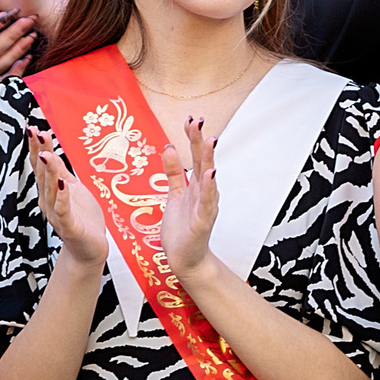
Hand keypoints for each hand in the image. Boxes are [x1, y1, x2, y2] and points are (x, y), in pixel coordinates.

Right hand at [27, 126, 109, 269]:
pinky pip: (63, 211)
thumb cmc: (82, 218)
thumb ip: (61, 173)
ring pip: (51, 190)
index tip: (32, 128)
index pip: (41, 166)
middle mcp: (49, 201)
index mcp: (50, 191)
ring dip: (49, 172)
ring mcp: (58, 214)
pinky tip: (62, 184)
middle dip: (39, 153)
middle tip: (35, 132)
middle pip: (42, 174)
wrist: (89, 248)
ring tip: (47, 154)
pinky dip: (62, 197)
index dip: (37, 148)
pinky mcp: (70, 227)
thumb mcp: (73, 189)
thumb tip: (49, 152)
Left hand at [159, 115, 221, 283]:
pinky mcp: (202, 221)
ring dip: (209, 159)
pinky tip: (210, 175)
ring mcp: (205, 206)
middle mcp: (203, 192)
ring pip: (207, 178)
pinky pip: (206, 202)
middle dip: (200, 141)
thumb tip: (168, 148)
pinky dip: (209, 188)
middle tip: (198, 121)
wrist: (186, 259)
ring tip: (210, 140)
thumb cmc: (181, 229)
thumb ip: (173, 173)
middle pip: (202, 162)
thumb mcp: (174, 196)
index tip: (189, 119)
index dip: (192, 138)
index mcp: (195, 186)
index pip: (195, 156)